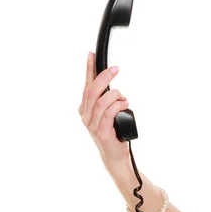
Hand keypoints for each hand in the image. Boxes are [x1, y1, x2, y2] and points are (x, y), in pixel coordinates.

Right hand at [79, 51, 129, 166]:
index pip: (86, 85)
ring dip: (115, 96)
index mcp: (85, 108)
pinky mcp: (101, 132)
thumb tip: (116, 87)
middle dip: (104, 77)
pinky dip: (118, 106)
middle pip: (92, 90)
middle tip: (116, 69)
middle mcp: (85, 115)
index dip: (89, 69)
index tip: (91, 54)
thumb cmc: (114, 134)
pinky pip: (108, 113)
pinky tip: (124, 105)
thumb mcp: (109, 114)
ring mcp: (91, 124)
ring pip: (100, 101)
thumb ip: (109, 101)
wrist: (114, 156)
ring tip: (124, 98)